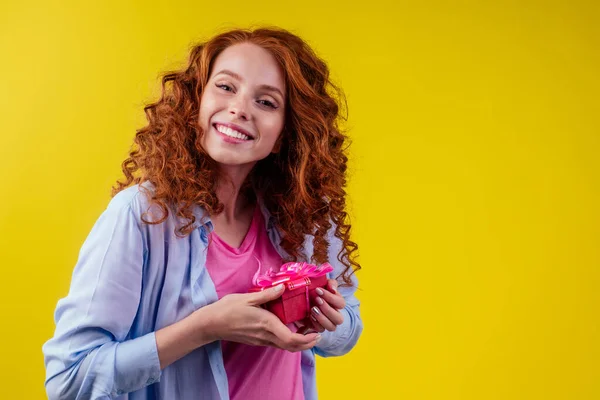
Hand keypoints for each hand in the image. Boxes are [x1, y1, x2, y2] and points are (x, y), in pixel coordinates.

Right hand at [200, 284, 320, 351]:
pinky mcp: (257, 340)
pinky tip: (290, 329)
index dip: (307, 340)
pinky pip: (276, 343)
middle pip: (291, 347)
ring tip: (307, 331)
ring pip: (284, 346)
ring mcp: (261, 340)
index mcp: (267, 324)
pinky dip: (287, 339)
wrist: (211, 324)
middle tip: (317, 335)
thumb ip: (268, 294)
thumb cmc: (228, 309)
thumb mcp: (248, 298)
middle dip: (306, 343)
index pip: (291, 339)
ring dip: (298, 342)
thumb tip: (284, 286)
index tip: (316, 334)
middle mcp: (266, 336)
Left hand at [297, 279, 345, 333]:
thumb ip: (331, 284)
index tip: (318, 290)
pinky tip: (310, 315)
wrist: (306, 297)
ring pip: (331, 327)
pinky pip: (321, 330)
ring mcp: (328, 323)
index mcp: (338, 304)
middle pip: (339, 319)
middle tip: (317, 300)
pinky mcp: (319, 327)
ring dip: (322, 318)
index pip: (341, 303)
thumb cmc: (318, 290)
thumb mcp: (325, 283)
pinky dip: (315, 323)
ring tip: (313, 309)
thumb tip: (333, 290)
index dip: (330, 297)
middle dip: (327, 309)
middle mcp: (336, 315)